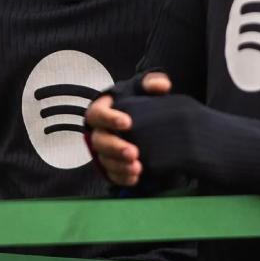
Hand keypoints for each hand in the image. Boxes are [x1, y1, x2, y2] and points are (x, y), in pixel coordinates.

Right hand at [84, 72, 170, 186]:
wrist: (144, 118)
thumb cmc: (139, 100)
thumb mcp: (144, 87)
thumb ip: (151, 82)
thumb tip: (162, 86)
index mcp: (102, 110)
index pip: (98, 114)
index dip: (109, 119)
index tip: (127, 123)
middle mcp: (99, 131)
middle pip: (100, 141)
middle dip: (115, 148)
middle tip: (133, 153)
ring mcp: (104, 150)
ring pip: (105, 160)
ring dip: (119, 166)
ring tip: (137, 168)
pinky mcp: (111, 165)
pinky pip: (112, 174)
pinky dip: (122, 177)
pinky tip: (135, 178)